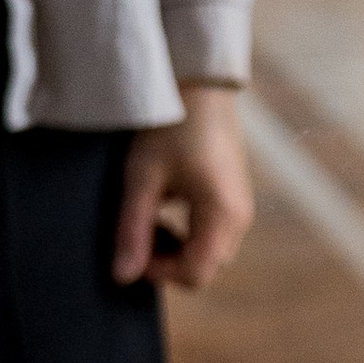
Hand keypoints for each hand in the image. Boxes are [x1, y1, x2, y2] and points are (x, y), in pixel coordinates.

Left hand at [114, 84, 252, 289]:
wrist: (198, 85)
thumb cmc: (170, 127)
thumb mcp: (142, 178)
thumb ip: (132, 231)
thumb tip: (122, 277)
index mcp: (222, 214)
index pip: (195, 274)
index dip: (158, 273)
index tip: (130, 251)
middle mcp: (240, 216)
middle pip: (206, 266)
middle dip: (168, 262)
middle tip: (137, 234)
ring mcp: (241, 206)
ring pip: (210, 250)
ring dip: (177, 247)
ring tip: (149, 218)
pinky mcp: (234, 195)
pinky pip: (214, 232)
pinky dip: (188, 232)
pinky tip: (165, 205)